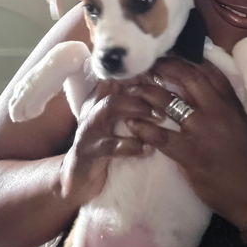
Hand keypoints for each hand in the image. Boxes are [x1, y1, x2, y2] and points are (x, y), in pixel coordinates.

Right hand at [58, 80, 160, 204]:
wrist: (79, 177)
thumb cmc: (106, 142)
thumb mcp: (118, 119)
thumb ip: (133, 101)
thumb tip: (165, 86)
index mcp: (101, 96)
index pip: (120, 72)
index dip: (142, 70)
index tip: (164, 75)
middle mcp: (93, 106)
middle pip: (116, 83)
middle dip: (143, 87)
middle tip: (167, 98)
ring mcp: (89, 127)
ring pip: (110, 106)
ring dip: (137, 109)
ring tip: (159, 118)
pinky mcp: (88, 150)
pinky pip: (110, 144)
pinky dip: (131, 146)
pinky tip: (148, 149)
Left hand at [124, 57, 246, 228]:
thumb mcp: (240, 120)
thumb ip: (223, 102)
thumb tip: (199, 85)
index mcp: (230, 101)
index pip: (207, 69)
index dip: (185, 59)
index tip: (169, 53)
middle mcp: (216, 109)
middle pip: (186, 78)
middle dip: (164, 68)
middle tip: (146, 66)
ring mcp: (202, 130)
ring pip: (169, 102)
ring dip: (148, 93)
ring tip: (132, 89)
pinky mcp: (190, 153)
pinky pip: (160, 136)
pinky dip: (144, 128)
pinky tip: (132, 123)